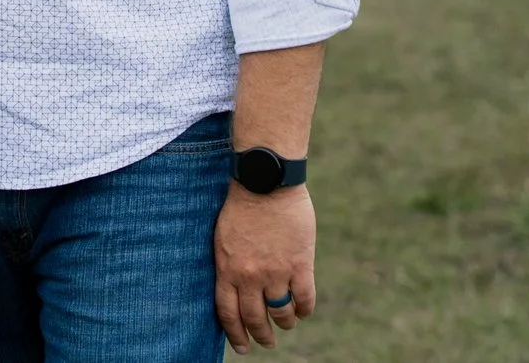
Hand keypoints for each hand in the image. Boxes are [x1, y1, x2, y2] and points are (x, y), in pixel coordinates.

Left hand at [214, 185, 316, 353]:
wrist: (265, 182)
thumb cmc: (242, 206)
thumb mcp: (224, 239)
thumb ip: (231, 266)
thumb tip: (235, 289)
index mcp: (227, 269)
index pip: (228, 313)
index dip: (236, 334)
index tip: (242, 347)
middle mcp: (249, 276)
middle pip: (255, 318)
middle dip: (262, 336)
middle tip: (267, 342)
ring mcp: (275, 272)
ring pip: (282, 313)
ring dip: (285, 323)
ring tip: (286, 323)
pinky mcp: (299, 264)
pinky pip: (304, 299)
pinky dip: (305, 309)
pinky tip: (303, 310)